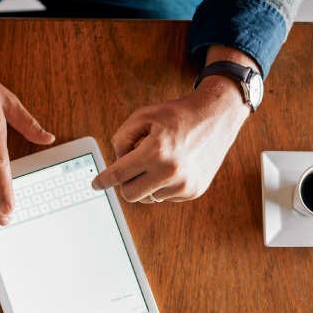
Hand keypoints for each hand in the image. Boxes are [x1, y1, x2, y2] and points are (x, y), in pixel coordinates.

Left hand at [91, 75, 248, 202]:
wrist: (216, 117)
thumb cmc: (176, 115)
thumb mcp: (143, 115)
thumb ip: (121, 138)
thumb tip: (117, 163)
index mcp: (155, 152)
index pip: (119, 174)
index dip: (103, 181)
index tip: (95, 185)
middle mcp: (170, 172)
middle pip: (130, 194)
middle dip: (125, 182)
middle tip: (130, 168)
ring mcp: (184, 185)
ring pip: (148, 197)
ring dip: (146, 183)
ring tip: (159, 161)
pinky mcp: (194, 191)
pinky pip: (165, 196)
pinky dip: (163, 185)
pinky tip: (173, 166)